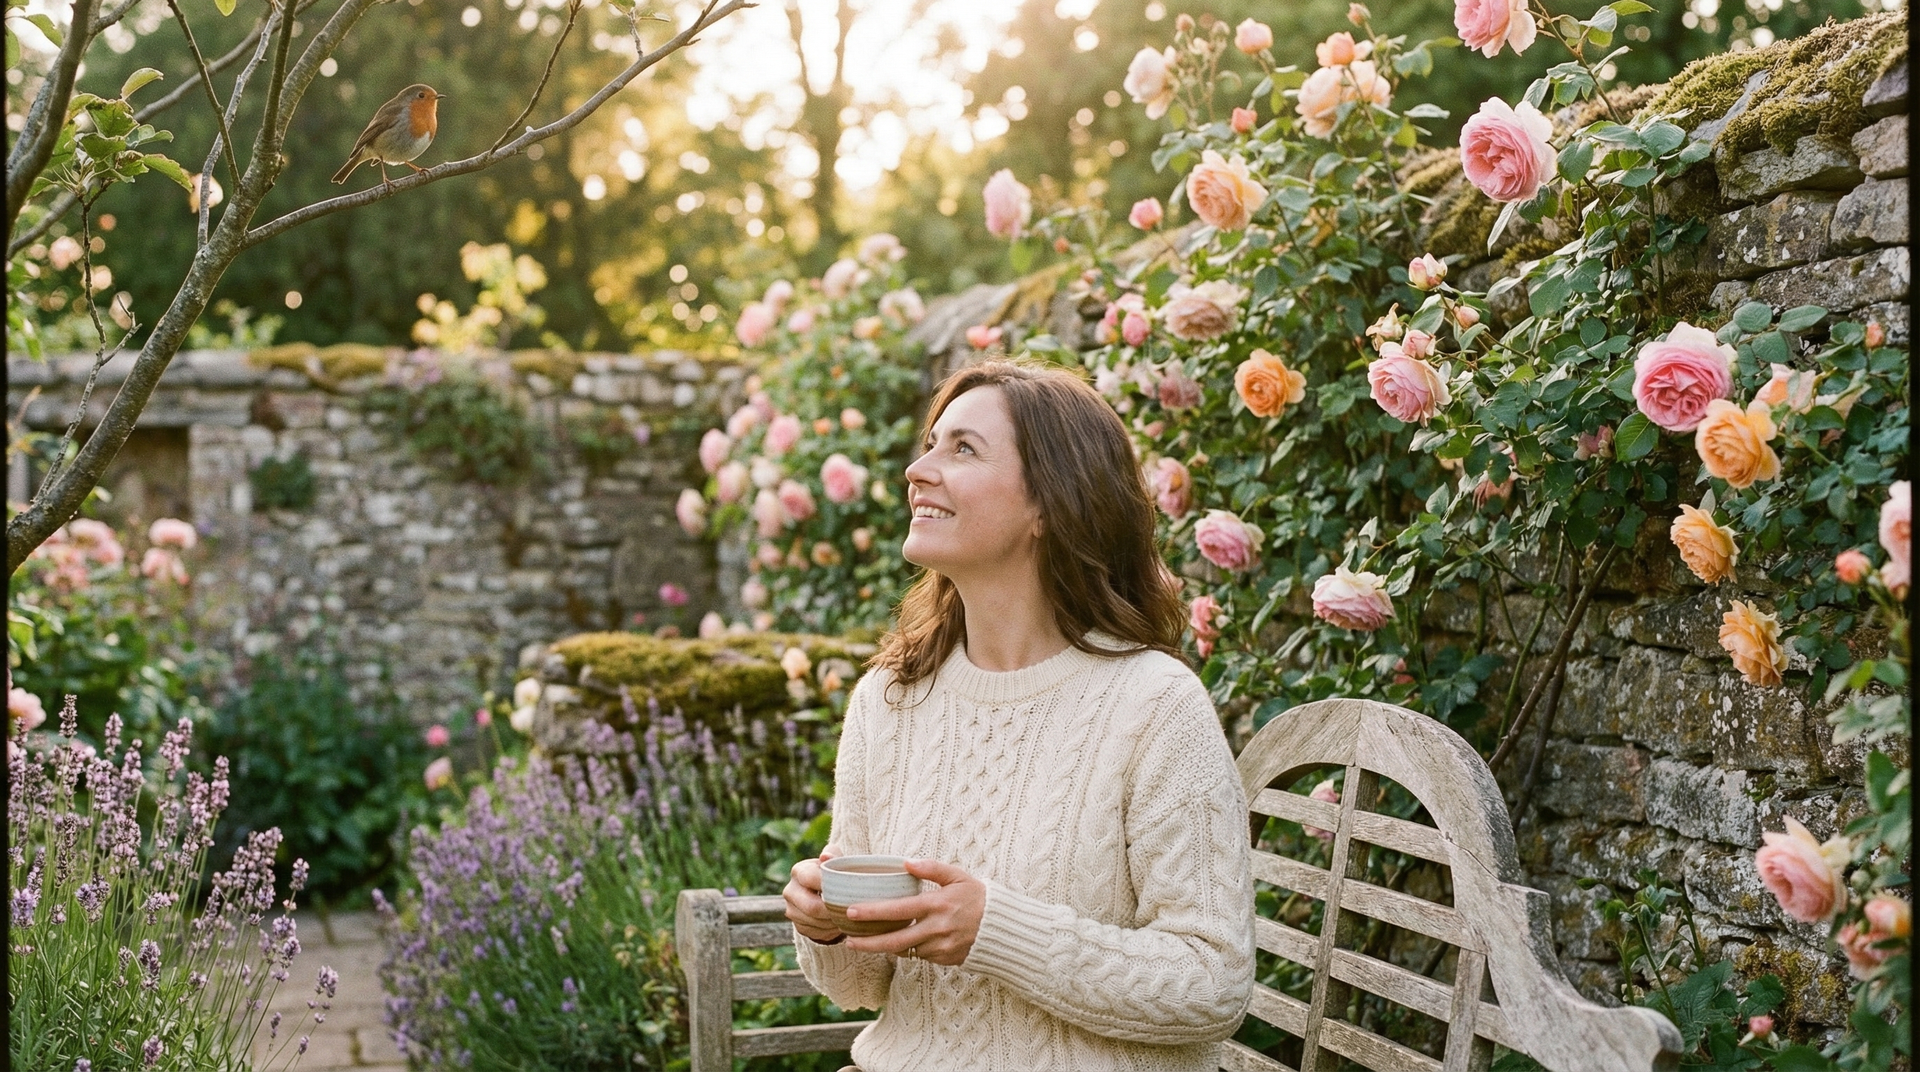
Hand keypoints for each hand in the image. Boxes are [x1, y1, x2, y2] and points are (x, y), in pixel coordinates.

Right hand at [784, 844, 843, 943]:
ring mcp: (791, 910)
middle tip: (850, 909)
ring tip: (846, 915)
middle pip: (812, 907)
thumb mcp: (835, 861)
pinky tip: (838, 922)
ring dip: (833, 921)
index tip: (845, 889)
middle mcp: (790, 891)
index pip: (810, 879)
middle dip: (833, 910)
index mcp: (799, 871)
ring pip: (815, 922)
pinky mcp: (798, 926)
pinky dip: (830, 930)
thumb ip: (833, 855)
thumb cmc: (834, 873)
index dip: (828, 885)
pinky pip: (816, 933)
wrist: (827, 893)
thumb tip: (825, 856)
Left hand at [842, 859, 984, 966]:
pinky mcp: (945, 960)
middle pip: (895, 941)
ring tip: (869, 942)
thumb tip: (906, 862)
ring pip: (906, 951)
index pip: (898, 910)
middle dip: (869, 943)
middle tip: (849, 941)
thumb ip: (931, 868)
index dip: (873, 912)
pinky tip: (903, 942)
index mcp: (936, 905)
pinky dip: (909, 950)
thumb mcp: (957, 876)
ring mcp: (940, 948)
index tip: (852, 912)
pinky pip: (920, 956)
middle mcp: (936, 929)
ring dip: (887, 948)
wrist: (1003, 927)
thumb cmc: (978, 897)